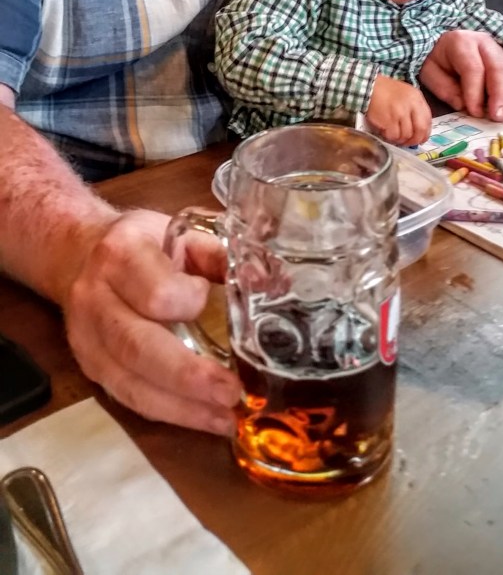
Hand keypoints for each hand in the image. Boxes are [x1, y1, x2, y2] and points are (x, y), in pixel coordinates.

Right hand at [64, 208, 240, 432]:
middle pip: (137, 346)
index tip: (208, 299)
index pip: (154, 292)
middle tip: (232, 392)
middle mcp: (96, 299)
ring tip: (225, 419)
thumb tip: (272, 282)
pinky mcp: (91, 368)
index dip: (187, 302)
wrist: (79, 252)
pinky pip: (128, 398)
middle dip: (188, 376)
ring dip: (181, 407)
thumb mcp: (179, 233)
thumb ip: (220, 256)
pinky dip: (169, 414)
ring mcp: (88, 339)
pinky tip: (203, 420)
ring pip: (130, 383)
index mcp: (121, 255)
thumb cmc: (142, 242)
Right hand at [366, 75, 431, 144]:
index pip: (428, 120)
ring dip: (400, 139)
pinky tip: (386, 132)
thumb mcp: (405, 93)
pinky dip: (390, 137)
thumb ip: (414, 108)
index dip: (425, 133)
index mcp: (417, 98)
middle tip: (408, 143)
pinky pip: (394, 136)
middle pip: (420, 130)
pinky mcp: (389, 120)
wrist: (368, 87)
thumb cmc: (385, 90)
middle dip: (415, 140)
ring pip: (406, 135)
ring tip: (393, 135)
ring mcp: (400, 113)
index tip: (420, 138)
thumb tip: (418, 129)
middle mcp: (411, 105)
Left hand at [419, 30, 502, 122]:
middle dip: (501, 96)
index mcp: (462, 42)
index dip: (475, 92)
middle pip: (497, 69)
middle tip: (500, 117)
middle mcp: (484, 44)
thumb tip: (464, 106)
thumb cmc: (436, 60)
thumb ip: (445, 88)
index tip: (475, 113)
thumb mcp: (431, 72)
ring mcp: (499, 52)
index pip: (473, 68)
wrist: (443, 44)